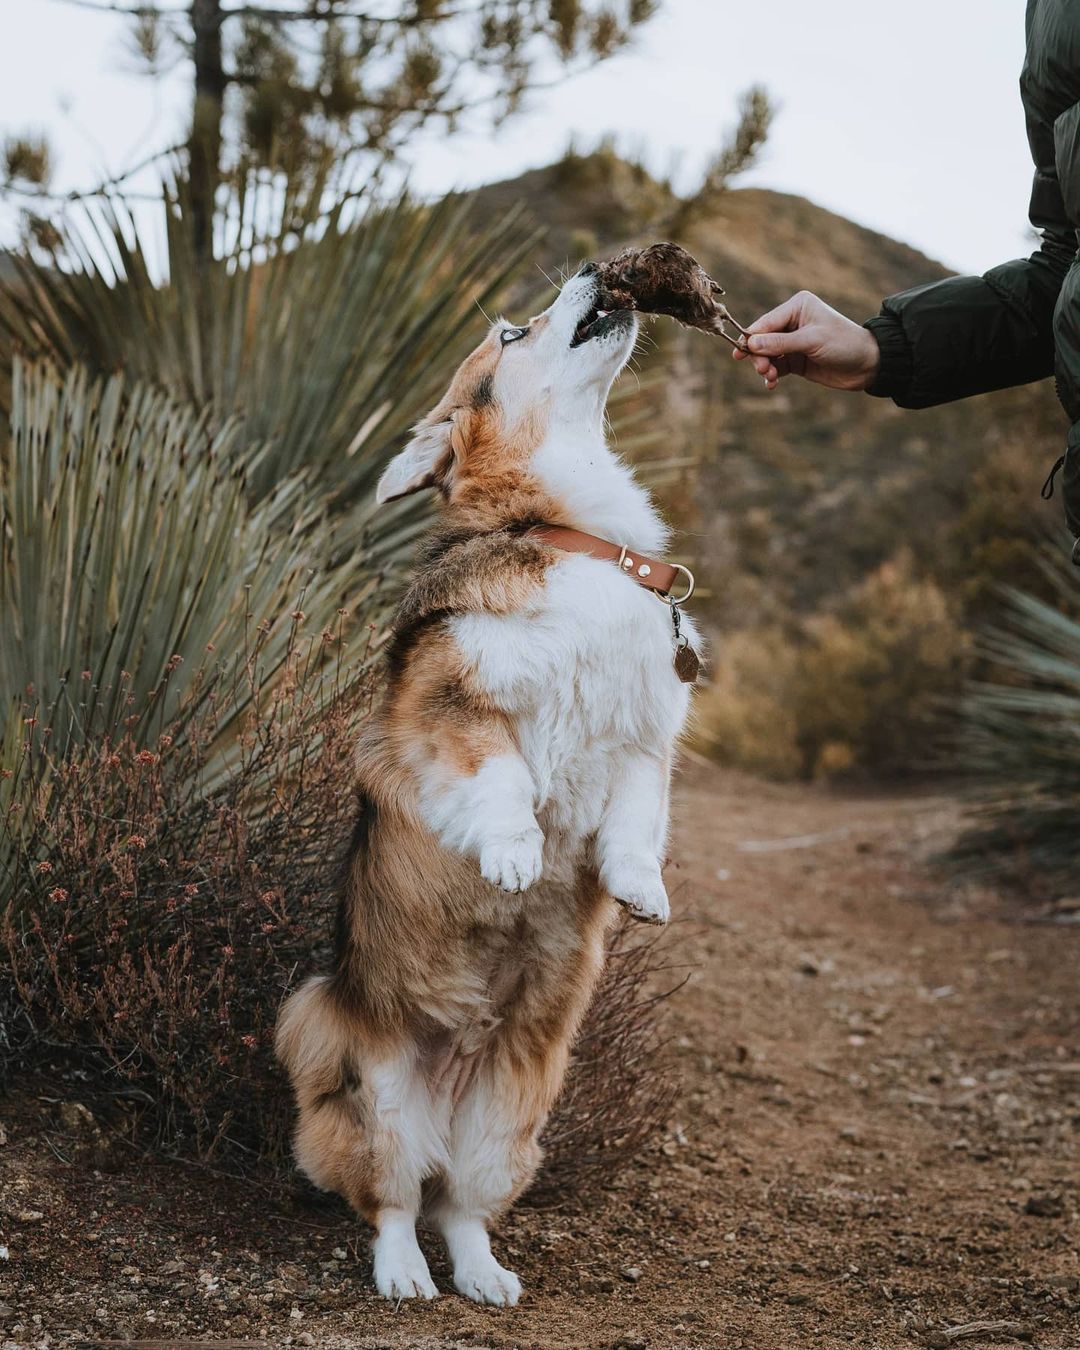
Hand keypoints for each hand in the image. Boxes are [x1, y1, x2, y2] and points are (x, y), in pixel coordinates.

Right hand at [732, 290, 880, 391]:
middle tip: (763, 369)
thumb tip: (750, 343)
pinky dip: (771, 376)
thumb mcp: (811, 341)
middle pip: (762, 339)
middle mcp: (793, 322)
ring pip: (767, 355)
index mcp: (797, 307)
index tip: (740, 353)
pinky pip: (776, 367)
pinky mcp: (796, 359)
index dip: (751, 338)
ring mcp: (793, 341)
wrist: (866, 365)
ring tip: (770, 378)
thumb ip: (780, 343)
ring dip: (765, 367)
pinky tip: (772, 383)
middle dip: (759, 355)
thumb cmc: (843, 344)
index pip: (766, 322)